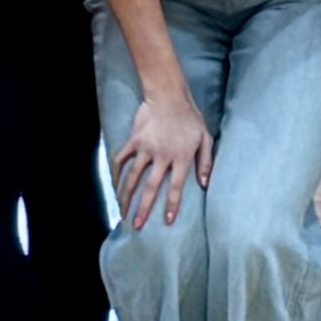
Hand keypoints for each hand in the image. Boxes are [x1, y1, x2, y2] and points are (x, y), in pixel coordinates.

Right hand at [111, 89, 213, 224]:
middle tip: (137, 224)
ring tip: (122, 210)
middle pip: (151, 187)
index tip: (166, 221)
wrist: (168, 95)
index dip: (171, 205)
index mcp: (181, 157)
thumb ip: (206, 161)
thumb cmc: (190, 117)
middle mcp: (162, 156)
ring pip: (133, 176)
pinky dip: (117, 172)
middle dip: (143, 207)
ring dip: (127, 195)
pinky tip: (114, 185)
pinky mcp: (134, 140)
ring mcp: (146, 148)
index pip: (175, 186)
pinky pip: (123, 158)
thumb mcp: (205, 138)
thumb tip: (205, 184)